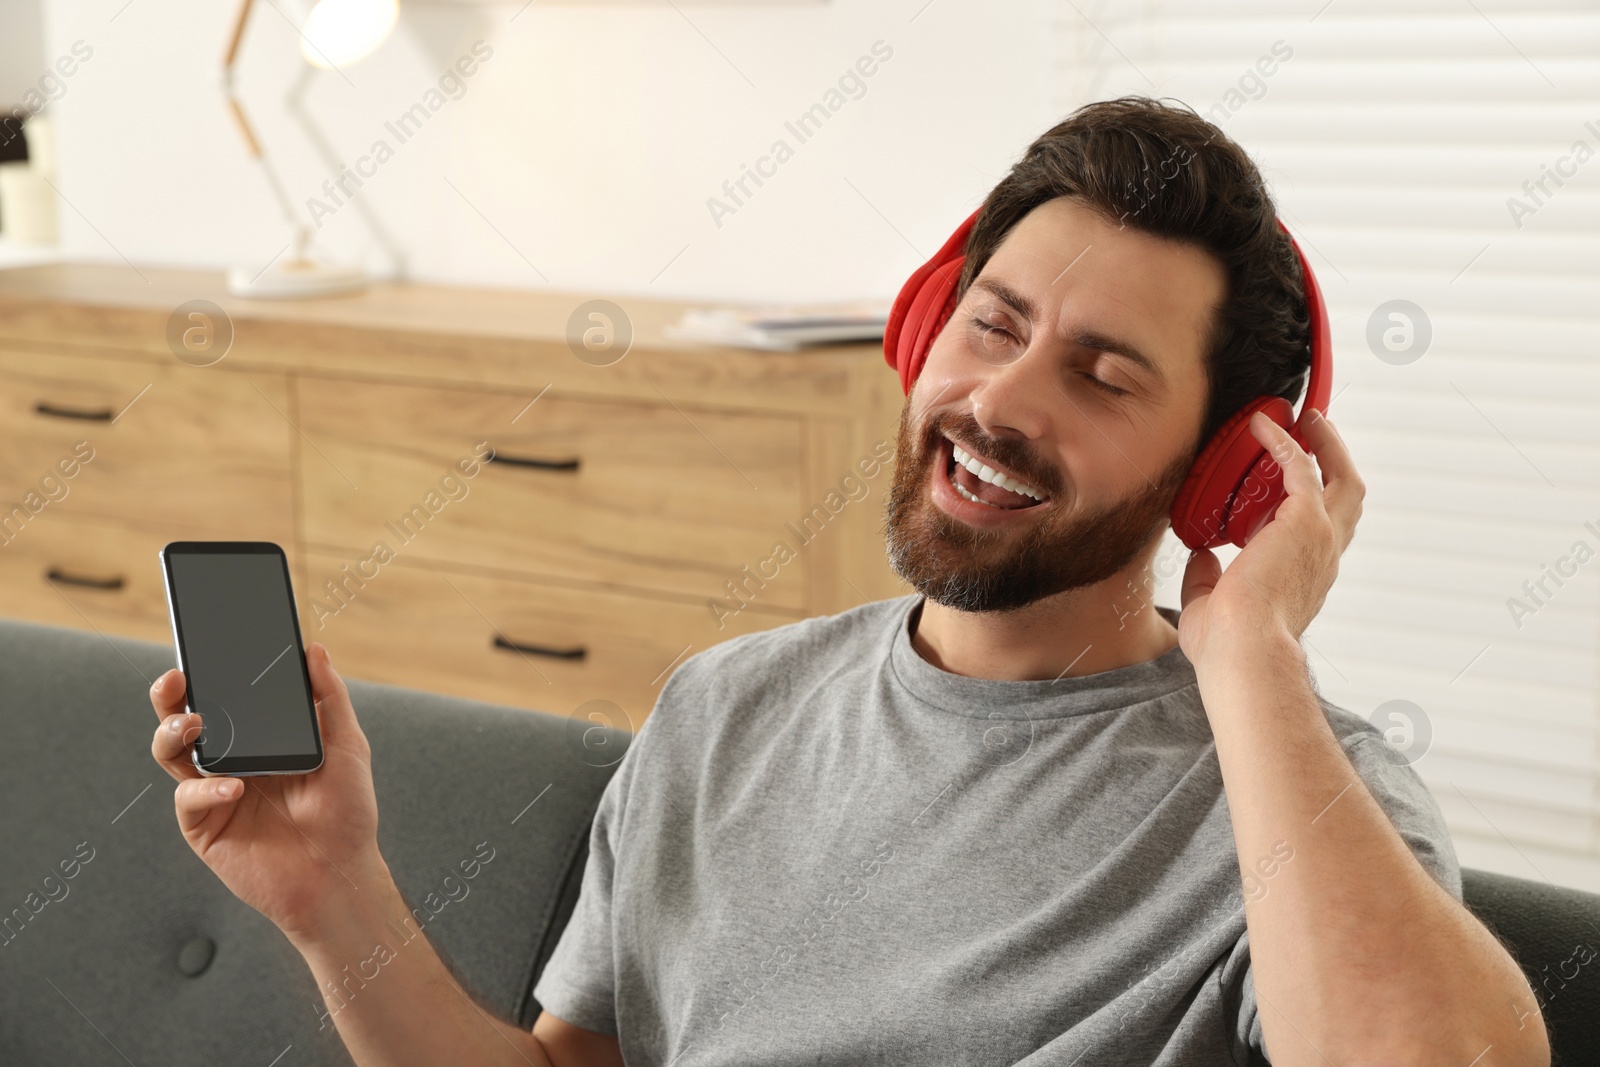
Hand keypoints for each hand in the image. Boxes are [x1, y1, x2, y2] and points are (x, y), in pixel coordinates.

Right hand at [148, 642, 384, 943]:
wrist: (340, 874)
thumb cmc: (347, 812)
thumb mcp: (348, 747)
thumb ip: (330, 698)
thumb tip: (314, 651)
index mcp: (261, 739)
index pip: (226, 699)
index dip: (209, 675)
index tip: (204, 650)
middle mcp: (232, 761)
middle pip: (185, 720)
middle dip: (170, 696)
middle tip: (175, 680)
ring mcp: (214, 793)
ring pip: (172, 753)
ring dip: (171, 733)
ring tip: (192, 724)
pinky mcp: (204, 827)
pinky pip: (189, 799)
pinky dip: (206, 789)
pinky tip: (233, 789)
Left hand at [1177, 409, 1363, 668]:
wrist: (1243, 652)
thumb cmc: (1227, 646)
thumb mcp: (1210, 608)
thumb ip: (1207, 580)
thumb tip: (1200, 558)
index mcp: (1305, 579)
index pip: (1321, 533)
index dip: (1311, 502)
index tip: (1293, 480)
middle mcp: (1323, 557)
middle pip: (1348, 497)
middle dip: (1334, 460)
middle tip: (1315, 432)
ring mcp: (1321, 539)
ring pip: (1341, 478)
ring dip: (1324, 444)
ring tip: (1305, 419)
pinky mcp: (1306, 522)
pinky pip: (1300, 467)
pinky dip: (1283, 442)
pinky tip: (1263, 426)